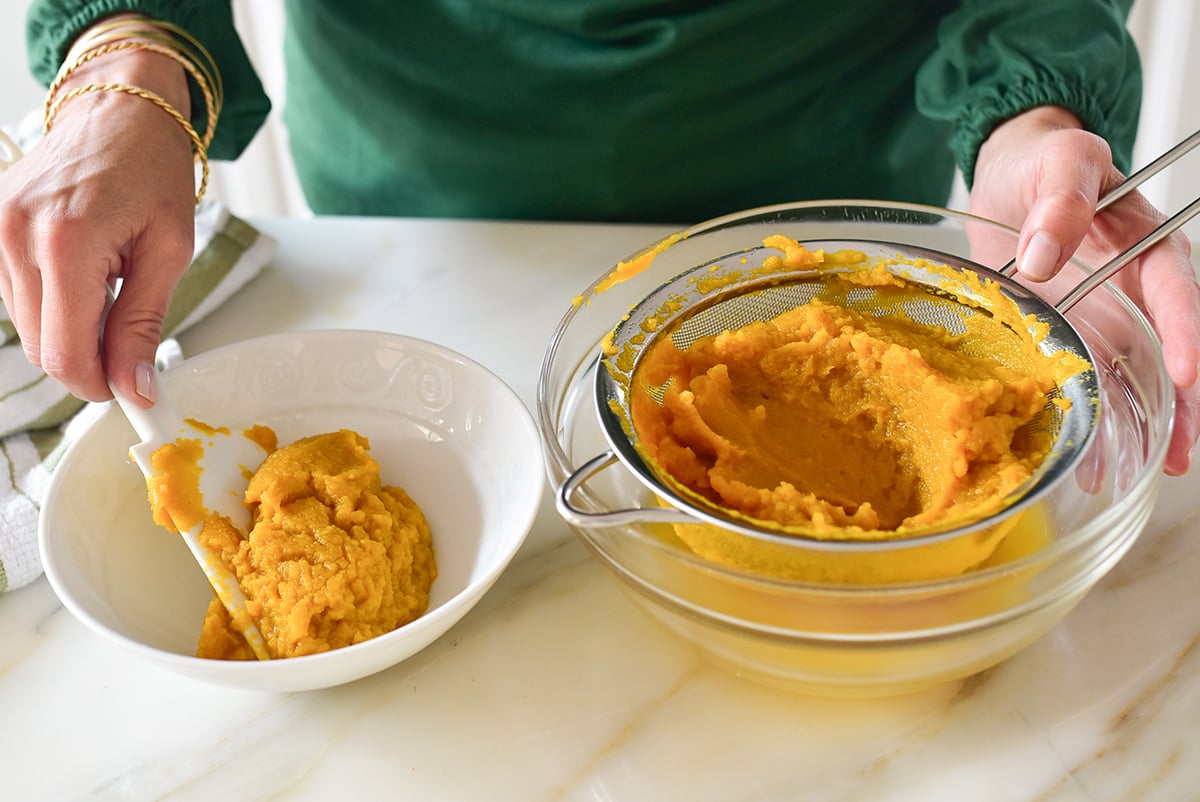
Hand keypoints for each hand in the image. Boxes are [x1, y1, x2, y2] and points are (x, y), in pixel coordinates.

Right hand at [0, 43, 195, 404]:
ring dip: (70, 328)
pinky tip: (85, 275)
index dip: (96, 384)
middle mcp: (16, 236)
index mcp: (66, 242)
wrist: (119, 108)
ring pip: (26, 325)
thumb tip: (135, 387)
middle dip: (86, 359)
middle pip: (39, 346)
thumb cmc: (153, 169)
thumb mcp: (168, 251)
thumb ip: (143, 324)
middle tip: (129, 345)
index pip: (63, 352)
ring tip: (111, 289)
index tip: (127, 390)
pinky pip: (16, 294)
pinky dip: (52, 302)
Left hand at [970, 106, 1199, 475]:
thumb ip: (1059, 200)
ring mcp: (1102, 317)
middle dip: (1182, 404)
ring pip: (1133, 377)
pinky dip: (1092, 418)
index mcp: (1146, 245)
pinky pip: (1087, 380)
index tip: (1188, 372)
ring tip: (1134, 472)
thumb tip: (1044, 254)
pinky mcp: (1068, 335)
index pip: (1176, 292)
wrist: (1011, 174)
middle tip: (1181, 453)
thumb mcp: (1057, 162)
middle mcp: (1133, 291)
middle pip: (1168, 351)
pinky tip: (1087, 460)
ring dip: (1140, 426)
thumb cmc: (1045, 161)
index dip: (1187, 332)